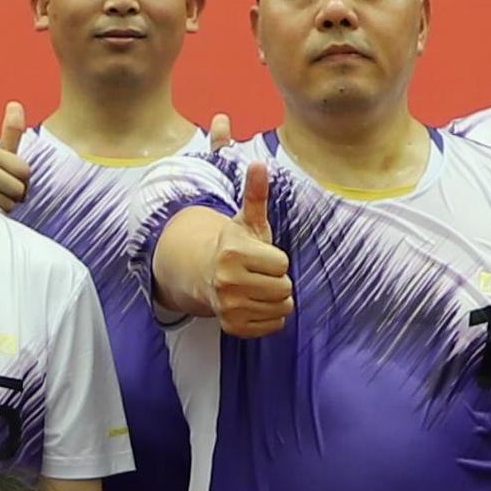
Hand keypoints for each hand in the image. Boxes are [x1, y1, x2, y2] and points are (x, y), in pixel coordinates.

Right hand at [214, 157, 296, 337]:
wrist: (206, 275)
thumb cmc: (235, 246)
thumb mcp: (247, 220)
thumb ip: (256, 193)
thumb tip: (259, 163)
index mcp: (232, 253)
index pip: (282, 264)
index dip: (276, 259)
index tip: (260, 256)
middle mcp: (227, 282)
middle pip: (284, 288)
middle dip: (278, 280)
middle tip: (260, 273)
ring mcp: (229, 307)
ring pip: (282, 308)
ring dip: (276, 298)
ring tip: (258, 287)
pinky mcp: (233, 327)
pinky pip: (274, 326)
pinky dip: (270, 317)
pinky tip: (254, 303)